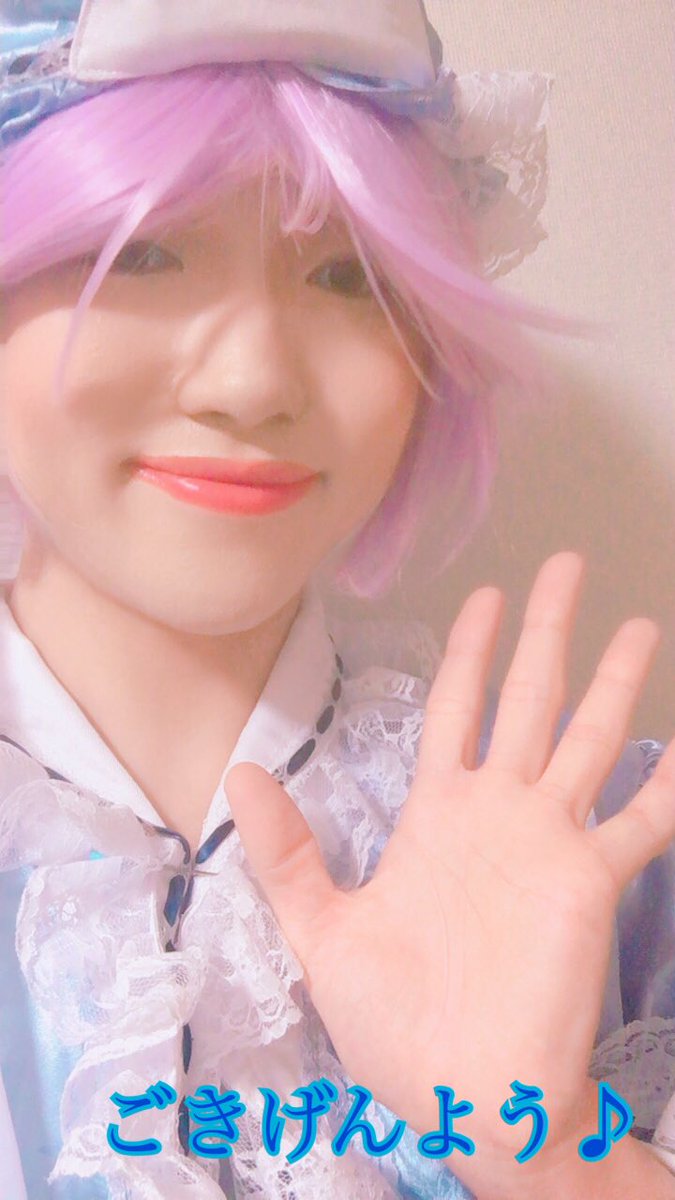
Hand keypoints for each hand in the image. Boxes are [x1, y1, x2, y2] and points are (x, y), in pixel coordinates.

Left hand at [224, 551, 674, 1193]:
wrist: (460, 1094)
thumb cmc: (394, 1022)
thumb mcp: (321, 929)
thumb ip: (288, 850)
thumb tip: (237, 774)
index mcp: (438, 813)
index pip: (456, 706)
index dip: (471, 650)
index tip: (487, 595)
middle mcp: (498, 812)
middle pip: (528, 697)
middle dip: (547, 631)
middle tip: (568, 567)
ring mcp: (548, 842)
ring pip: (588, 738)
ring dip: (613, 682)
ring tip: (637, 626)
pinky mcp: (589, 883)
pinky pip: (639, 823)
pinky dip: (663, 788)